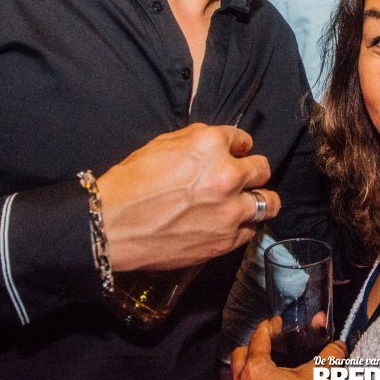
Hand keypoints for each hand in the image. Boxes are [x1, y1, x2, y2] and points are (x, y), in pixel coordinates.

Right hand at [96, 123, 279, 271]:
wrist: (112, 225)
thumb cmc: (130, 183)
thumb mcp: (163, 144)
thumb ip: (198, 141)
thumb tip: (219, 145)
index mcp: (210, 144)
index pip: (243, 140)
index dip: (238, 148)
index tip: (235, 155)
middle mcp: (227, 174)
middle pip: (262, 169)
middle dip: (253, 172)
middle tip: (243, 178)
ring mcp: (230, 209)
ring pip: (267, 202)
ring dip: (259, 200)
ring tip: (250, 202)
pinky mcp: (226, 239)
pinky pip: (250, 230)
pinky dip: (242, 226)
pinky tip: (229, 224)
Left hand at [227, 318, 344, 379]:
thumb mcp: (320, 378)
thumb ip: (330, 356)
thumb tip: (338, 346)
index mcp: (256, 369)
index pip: (259, 338)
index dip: (269, 327)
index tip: (276, 324)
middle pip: (240, 356)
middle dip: (253, 347)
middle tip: (270, 346)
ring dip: (248, 372)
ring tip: (266, 373)